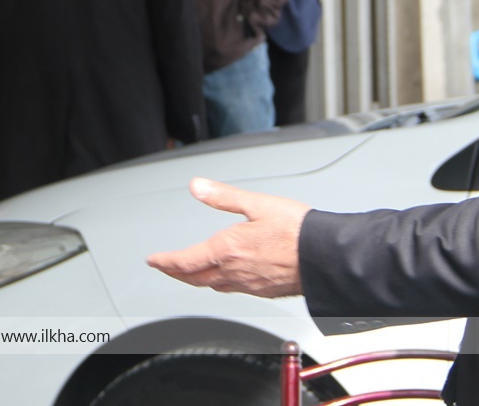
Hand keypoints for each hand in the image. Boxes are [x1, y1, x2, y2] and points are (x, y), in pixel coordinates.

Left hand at [147, 178, 310, 297]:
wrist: (325, 257)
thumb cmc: (297, 230)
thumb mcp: (257, 203)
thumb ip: (223, 197)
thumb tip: (198, 187)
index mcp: (228, 249)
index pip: (185, 261)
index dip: (165, 262)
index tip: (153, 260)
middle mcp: (234, 272)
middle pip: (194, 278)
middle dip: (175, 273)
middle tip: (164, 268)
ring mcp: (249, 285)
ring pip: (213, 286)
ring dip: (196, 280)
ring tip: (188, 273)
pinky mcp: (263, 291)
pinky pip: (232, 290)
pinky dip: (219, 284)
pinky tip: (224, 278)